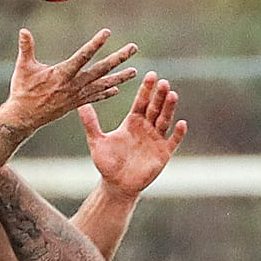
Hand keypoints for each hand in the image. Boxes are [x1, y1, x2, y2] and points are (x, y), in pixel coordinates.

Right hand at [2, 29, 136, 134]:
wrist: (24, 118)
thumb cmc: (22, 90)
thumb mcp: (23, 68)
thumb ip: (26, 48)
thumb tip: (23, 30)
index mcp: (63, 74)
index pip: (83, 56)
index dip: (95, 44)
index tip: (107, 33)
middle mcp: (74, 85)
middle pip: (101, 70)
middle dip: (118, 58)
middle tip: (133, 48)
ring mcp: (77, 96)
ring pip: (103, 85)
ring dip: (120, 78)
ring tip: (134, 72)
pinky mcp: (76, 104)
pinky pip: (95, 97)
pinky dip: (106, 93)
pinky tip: (117, 89)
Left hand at [80, 72, 187, 198]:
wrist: (116, 185)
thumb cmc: (107, 163)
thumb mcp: (97, 141)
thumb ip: (90, 123)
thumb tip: (79, 104)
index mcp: (132, 121)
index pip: (141, 101)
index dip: (146, 89)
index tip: (151, 75)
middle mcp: (146, 127)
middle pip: (155, 108)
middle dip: (159, 95)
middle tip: (163, 82)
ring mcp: (156, 139)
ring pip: (164, 120)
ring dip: (169, 108)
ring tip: (172, 95)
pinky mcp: (163, 153)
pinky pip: (172, 141)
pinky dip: (177, 133)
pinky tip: (181, 123)